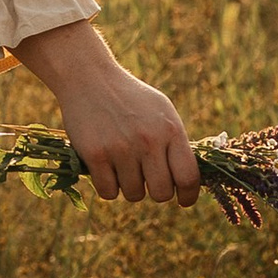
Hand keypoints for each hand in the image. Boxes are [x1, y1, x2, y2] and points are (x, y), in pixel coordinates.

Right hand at [13, 18, 198, 204]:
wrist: (89, 77)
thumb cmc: (130, 97)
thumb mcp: (162, 111)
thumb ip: (176, 142)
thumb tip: (188, 180)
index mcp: (170, 129)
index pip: (188, 177)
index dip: (188, 195)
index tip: (183, 200)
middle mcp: (148, 140)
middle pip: (161, 193)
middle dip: (156, 192)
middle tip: (148, 180)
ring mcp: (121, 149)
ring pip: (134, 195)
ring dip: (130, 186)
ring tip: (123, 166)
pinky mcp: (95, 155)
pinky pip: (108, 192)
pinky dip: (108, 186)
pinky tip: (106, 169)